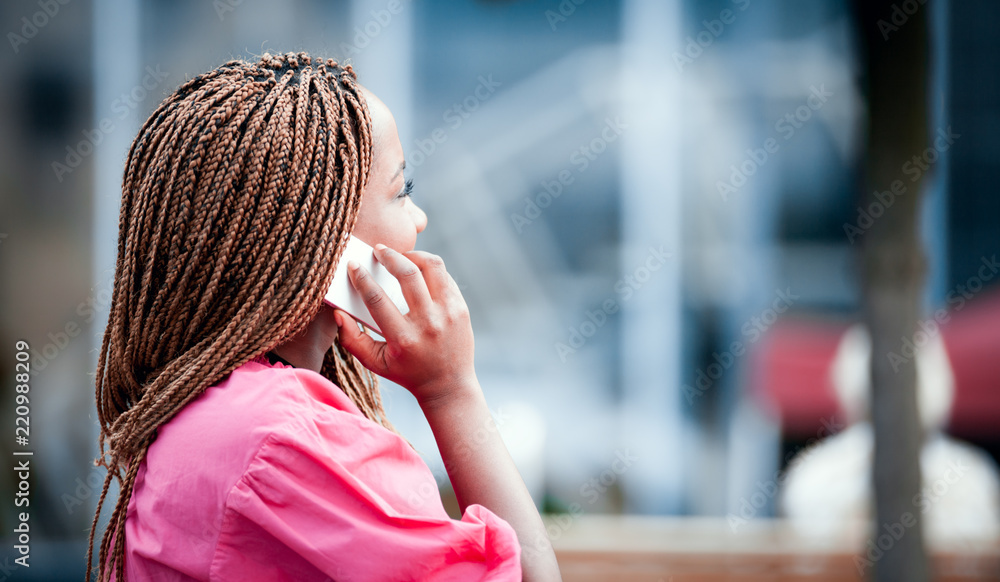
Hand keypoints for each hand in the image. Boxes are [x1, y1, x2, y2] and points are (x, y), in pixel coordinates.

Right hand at [334, 244, 476, 405]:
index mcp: (403, 338)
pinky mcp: (461, 308)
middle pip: (408, 274)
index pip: (377, 299)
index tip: (353, 265)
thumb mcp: (375, 363)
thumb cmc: (407, 373)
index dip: (362, 278)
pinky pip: (445, 277)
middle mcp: (428, 323)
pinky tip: (418, 270)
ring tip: (401, 256)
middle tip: (379, 250)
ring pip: (432, 266)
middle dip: (389, 256)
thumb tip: (339, 312)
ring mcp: (448, 313)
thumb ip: (352, 340)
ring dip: (414, 255)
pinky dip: (429, 269)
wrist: (448, 385)